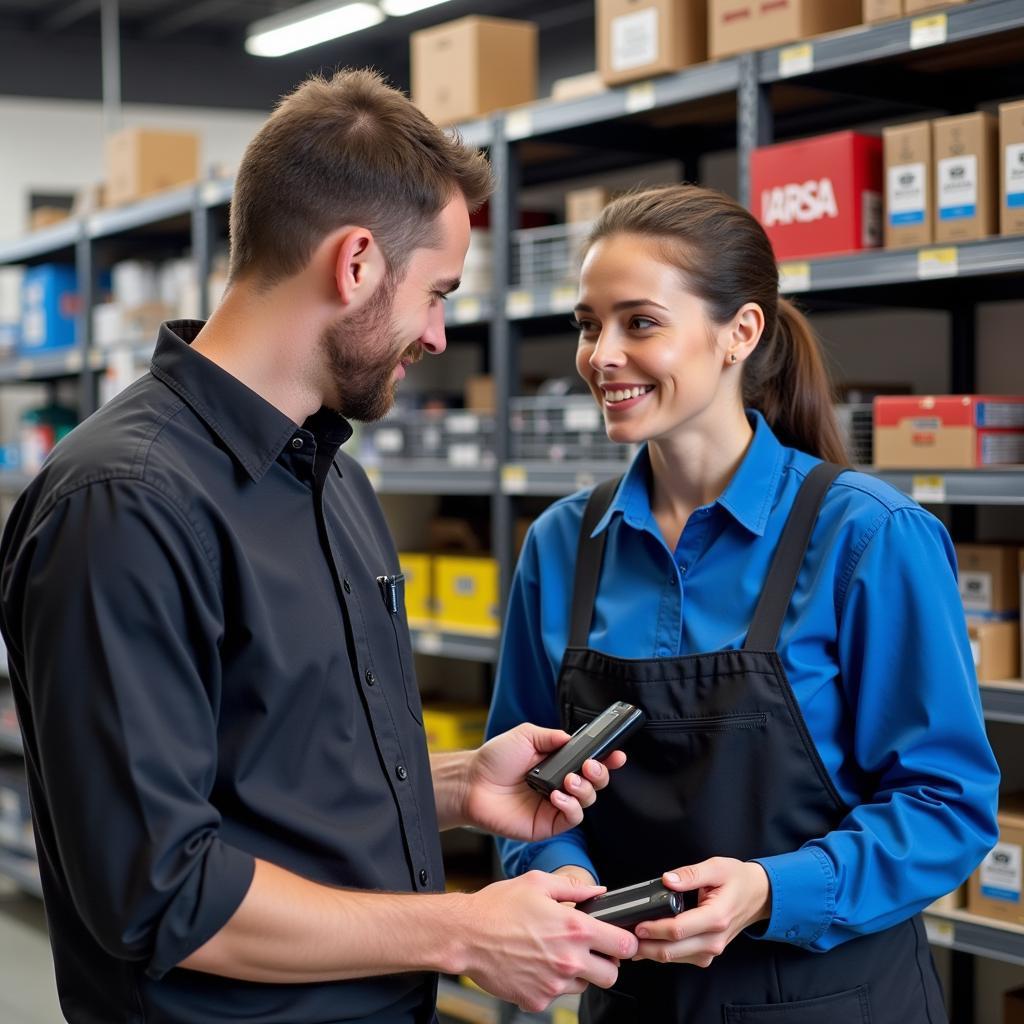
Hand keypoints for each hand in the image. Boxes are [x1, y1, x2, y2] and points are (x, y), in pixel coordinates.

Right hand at [457, 871, 637, 1012]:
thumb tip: (597, 890)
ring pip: (584, 986)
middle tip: (590, 950)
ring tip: (555, 953)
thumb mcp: (538, 883)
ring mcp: (553, 985)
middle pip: (611, 975)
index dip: (625, 941)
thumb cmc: (498, 907)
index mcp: (574, 929)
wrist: (465, 935)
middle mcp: (568, 960)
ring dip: (578, 973)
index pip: (623, 945)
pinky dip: (551, 983)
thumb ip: (574, 887)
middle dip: (606, 963)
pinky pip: (556, 996)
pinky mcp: (536, 1000)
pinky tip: (536, 965)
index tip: (619, 939)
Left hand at [463, 723, 626, 841]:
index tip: (616, 754)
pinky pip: (571, 818)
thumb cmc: (494, 759)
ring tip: (569, 781)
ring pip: (588, 801)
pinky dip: (571, 807)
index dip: (606, 759)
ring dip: (585, 790)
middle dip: (601, 774)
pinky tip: (557, 797)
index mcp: (558, 763)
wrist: (472, 783)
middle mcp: (560, 784)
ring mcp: (555, 805)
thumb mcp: (525, 736)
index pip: (589, 761)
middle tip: (591, 766)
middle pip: (595, 783)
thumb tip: (573, 738)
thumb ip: (551, 737)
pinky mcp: (547, 824)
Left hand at [632, 859, 770, 966]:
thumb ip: (690, 874)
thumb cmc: (737, 879)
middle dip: (645, 945)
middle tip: (623, 937)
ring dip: (650, 951)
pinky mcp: (707, 953)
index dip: (654, 929)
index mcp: (716, 917)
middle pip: (672, 950)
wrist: (758, 895)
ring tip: (629, 940)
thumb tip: (667, 879)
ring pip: (674, 958)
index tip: (636, 924)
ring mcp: (711, 950)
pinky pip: (680, 957)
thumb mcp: (715, 867)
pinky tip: (647, 942)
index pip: (678, 929)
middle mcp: (714, 939)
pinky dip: (662, 952)